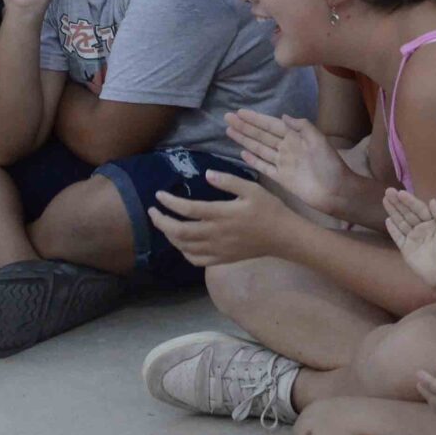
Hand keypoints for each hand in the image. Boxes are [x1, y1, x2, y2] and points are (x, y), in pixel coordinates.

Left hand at [147, 170, 295, 268]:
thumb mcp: (252, 188)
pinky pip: (196, 260)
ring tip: (164, 224)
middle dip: (161, 222)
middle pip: (179, 231)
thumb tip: (206, 174)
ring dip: (169, 235)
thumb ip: (228, 181)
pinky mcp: (221, 258)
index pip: (188, 209)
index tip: (159, 195)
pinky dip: (183, 252)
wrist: (283, 236)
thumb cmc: (269, 209)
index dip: (170, 202)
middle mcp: (215, 233)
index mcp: (222, 214)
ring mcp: (217, 249)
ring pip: (184, 246)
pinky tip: (181, 243)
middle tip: (152, 211)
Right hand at [229, 107, 357, 218]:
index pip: (271, 125)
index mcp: (295, 137)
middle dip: (245, 126)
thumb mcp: (319, 141)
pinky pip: (263, 166)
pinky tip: (241, 154)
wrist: (336, 191)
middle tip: (227, 117)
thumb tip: (283, 116)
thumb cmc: (330, 165)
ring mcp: (282, 164)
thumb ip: (302, 127)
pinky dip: (253, 160)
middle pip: (261, 135)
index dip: (255, 119)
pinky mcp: (280, 178)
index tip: (239, 112)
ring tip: (229, 131)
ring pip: (259, 149)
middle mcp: (286, 148)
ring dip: (245, 140)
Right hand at [381, 186, 435, 290]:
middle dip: (398, 202)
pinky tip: (387, 219)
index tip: (400, 192)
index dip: (410, 200)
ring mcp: (413, 239)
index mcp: (433, 222)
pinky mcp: (406, 249)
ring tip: (385, 200)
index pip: (419, 208)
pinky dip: (392, 229)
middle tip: (388, 191)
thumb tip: (432, 200)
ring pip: (401, 222)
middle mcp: (422, 228)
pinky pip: (398, 237)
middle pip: (408, 213)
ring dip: (393, 211)